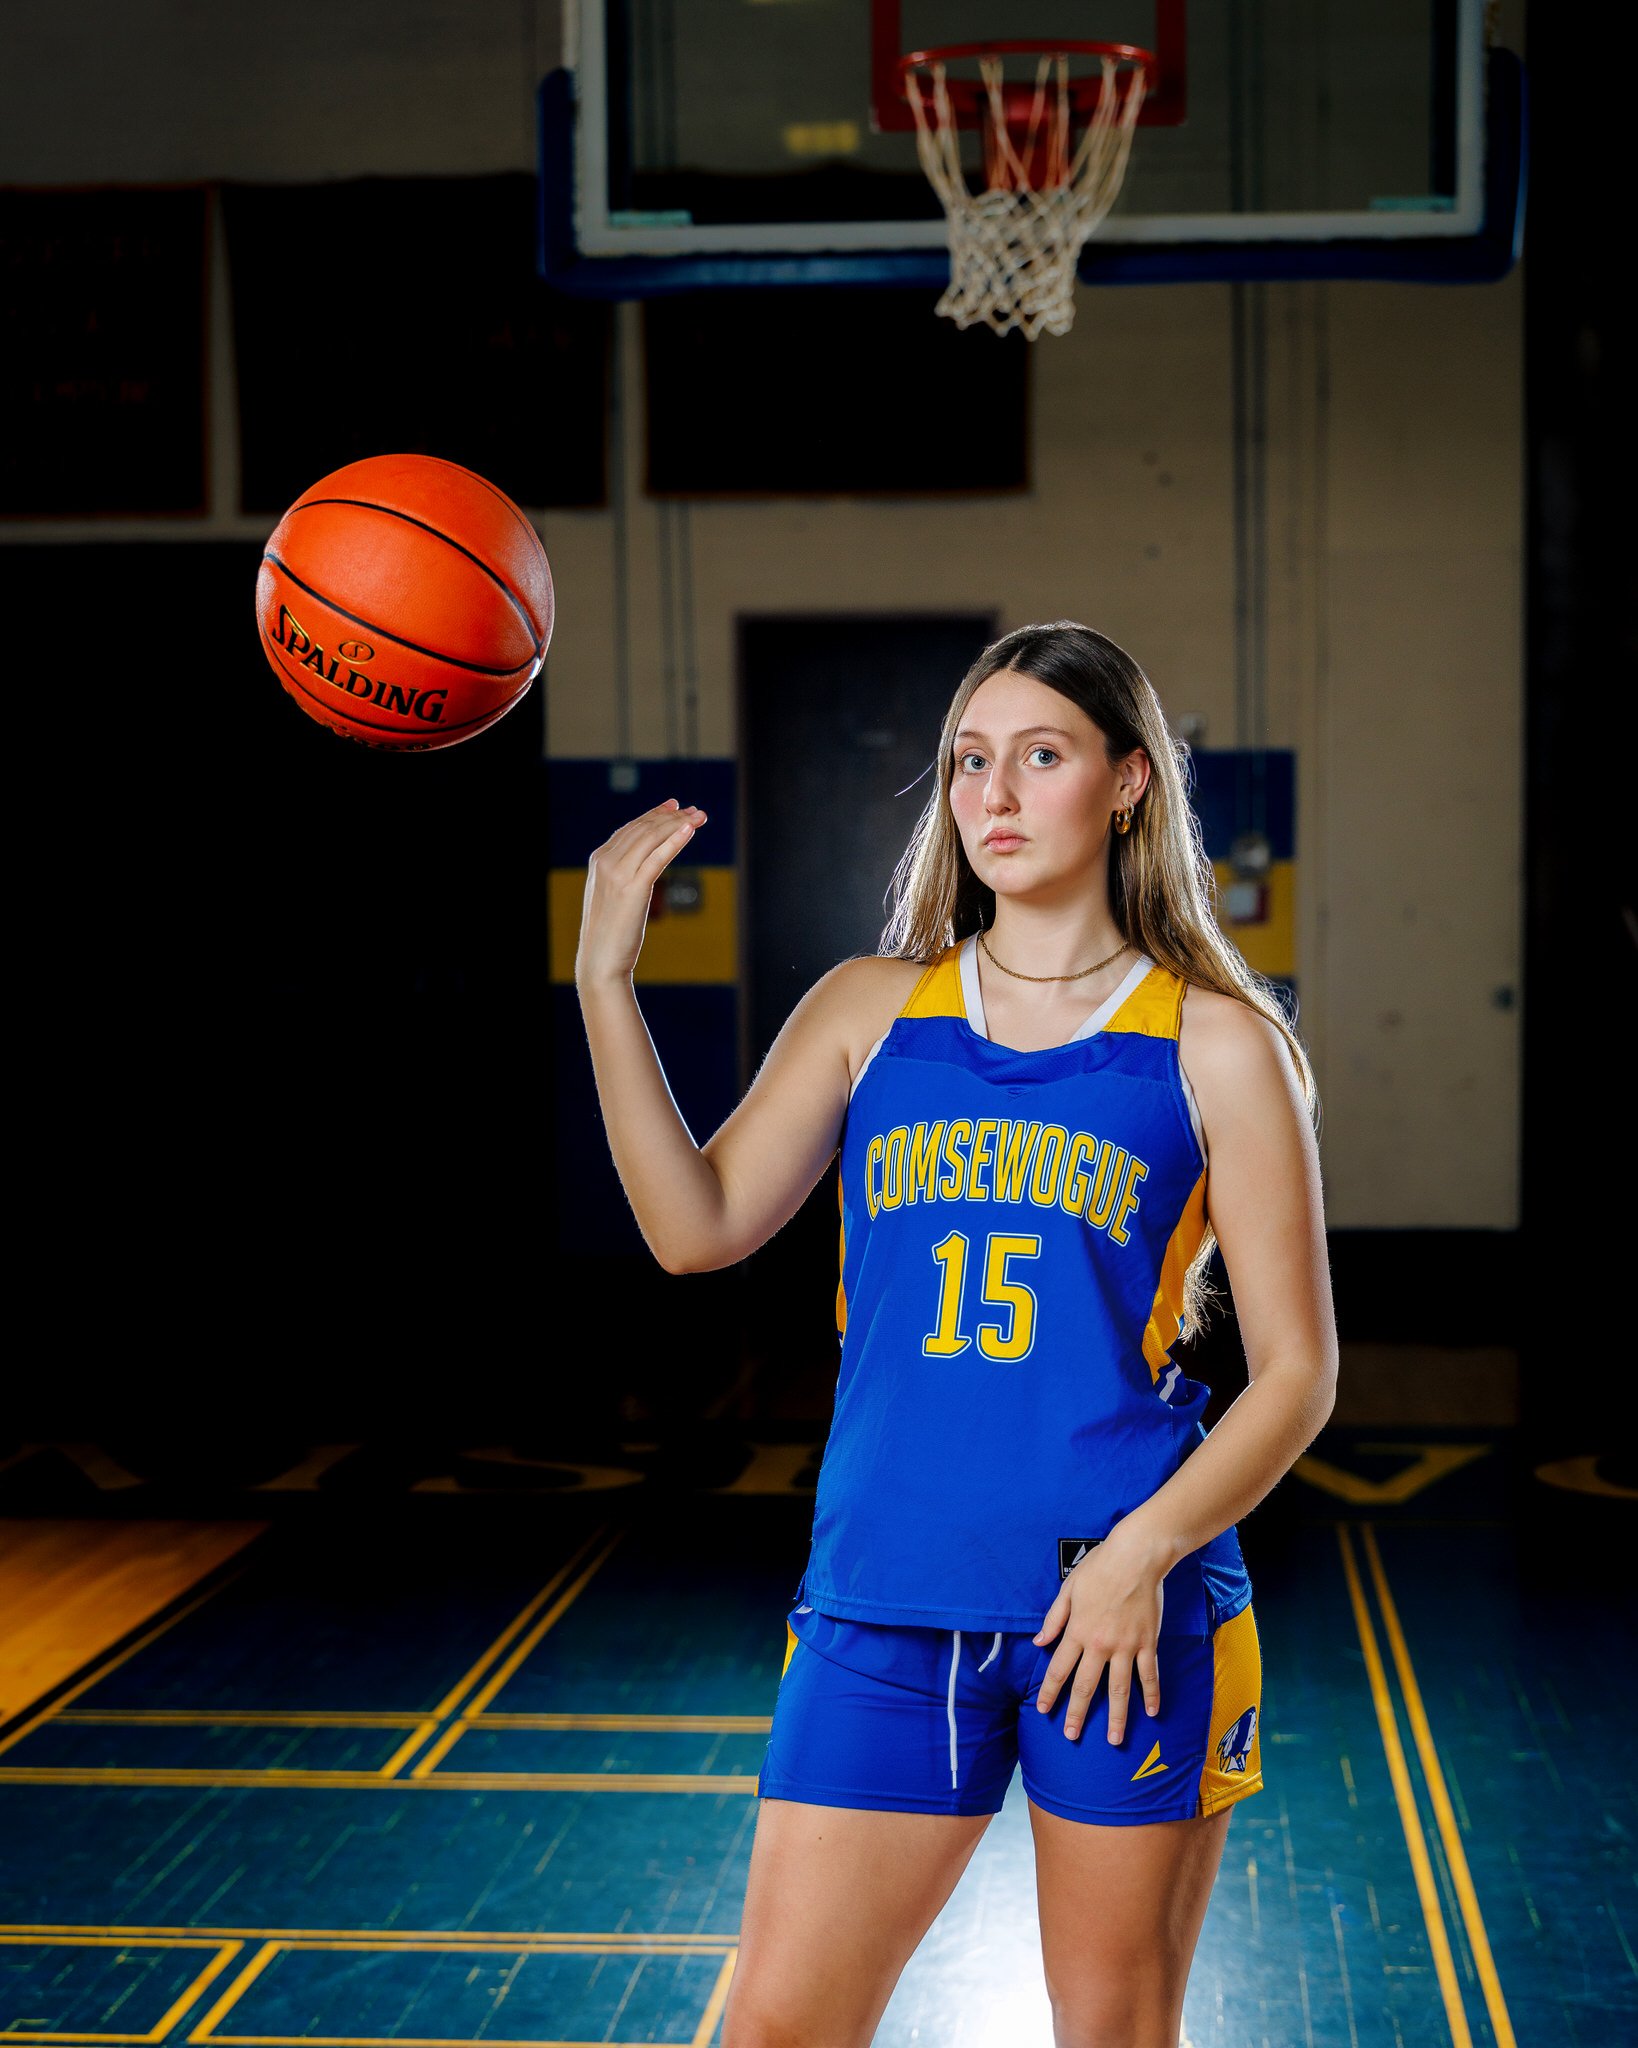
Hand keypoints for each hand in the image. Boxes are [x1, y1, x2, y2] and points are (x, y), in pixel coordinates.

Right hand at [575, 798, 706, 987]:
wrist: (600, 959)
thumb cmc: (610, 931)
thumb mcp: (613, 895)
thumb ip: (624, 874)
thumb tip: (645, 863)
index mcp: (599, 860)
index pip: (631, 828)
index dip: (655, 814)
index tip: (674, 806)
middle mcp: (606, 861)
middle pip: (644, 829)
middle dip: (671, 816)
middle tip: (695, 810)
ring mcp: (618, 874)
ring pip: (652, 838)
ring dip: (678, 823)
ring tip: (699, 816)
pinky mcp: (633, 888)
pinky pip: (658, 857)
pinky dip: (675, 840)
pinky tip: (690, 830)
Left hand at [1032, 1529, 1165, 1744]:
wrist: (1136, 1557)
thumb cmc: (1099, 1568)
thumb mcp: (1069, 1589)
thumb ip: (1054, 1619)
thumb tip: (1039, 1642)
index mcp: (1078, 1631)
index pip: (1059, 1669)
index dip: (1050, 1692)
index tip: (1044, 1710)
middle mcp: (1099, 1644)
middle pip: (1086, 1686)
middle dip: (1077, 1713)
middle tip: (1071, 1735)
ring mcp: (1125, 1646)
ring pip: (1119, 1689)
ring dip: (1117, 1717)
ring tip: (1114, 1739)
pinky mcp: (1147, 1642)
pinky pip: (1149, 1674)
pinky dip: (1151, 1694)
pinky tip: (1152, 1712)